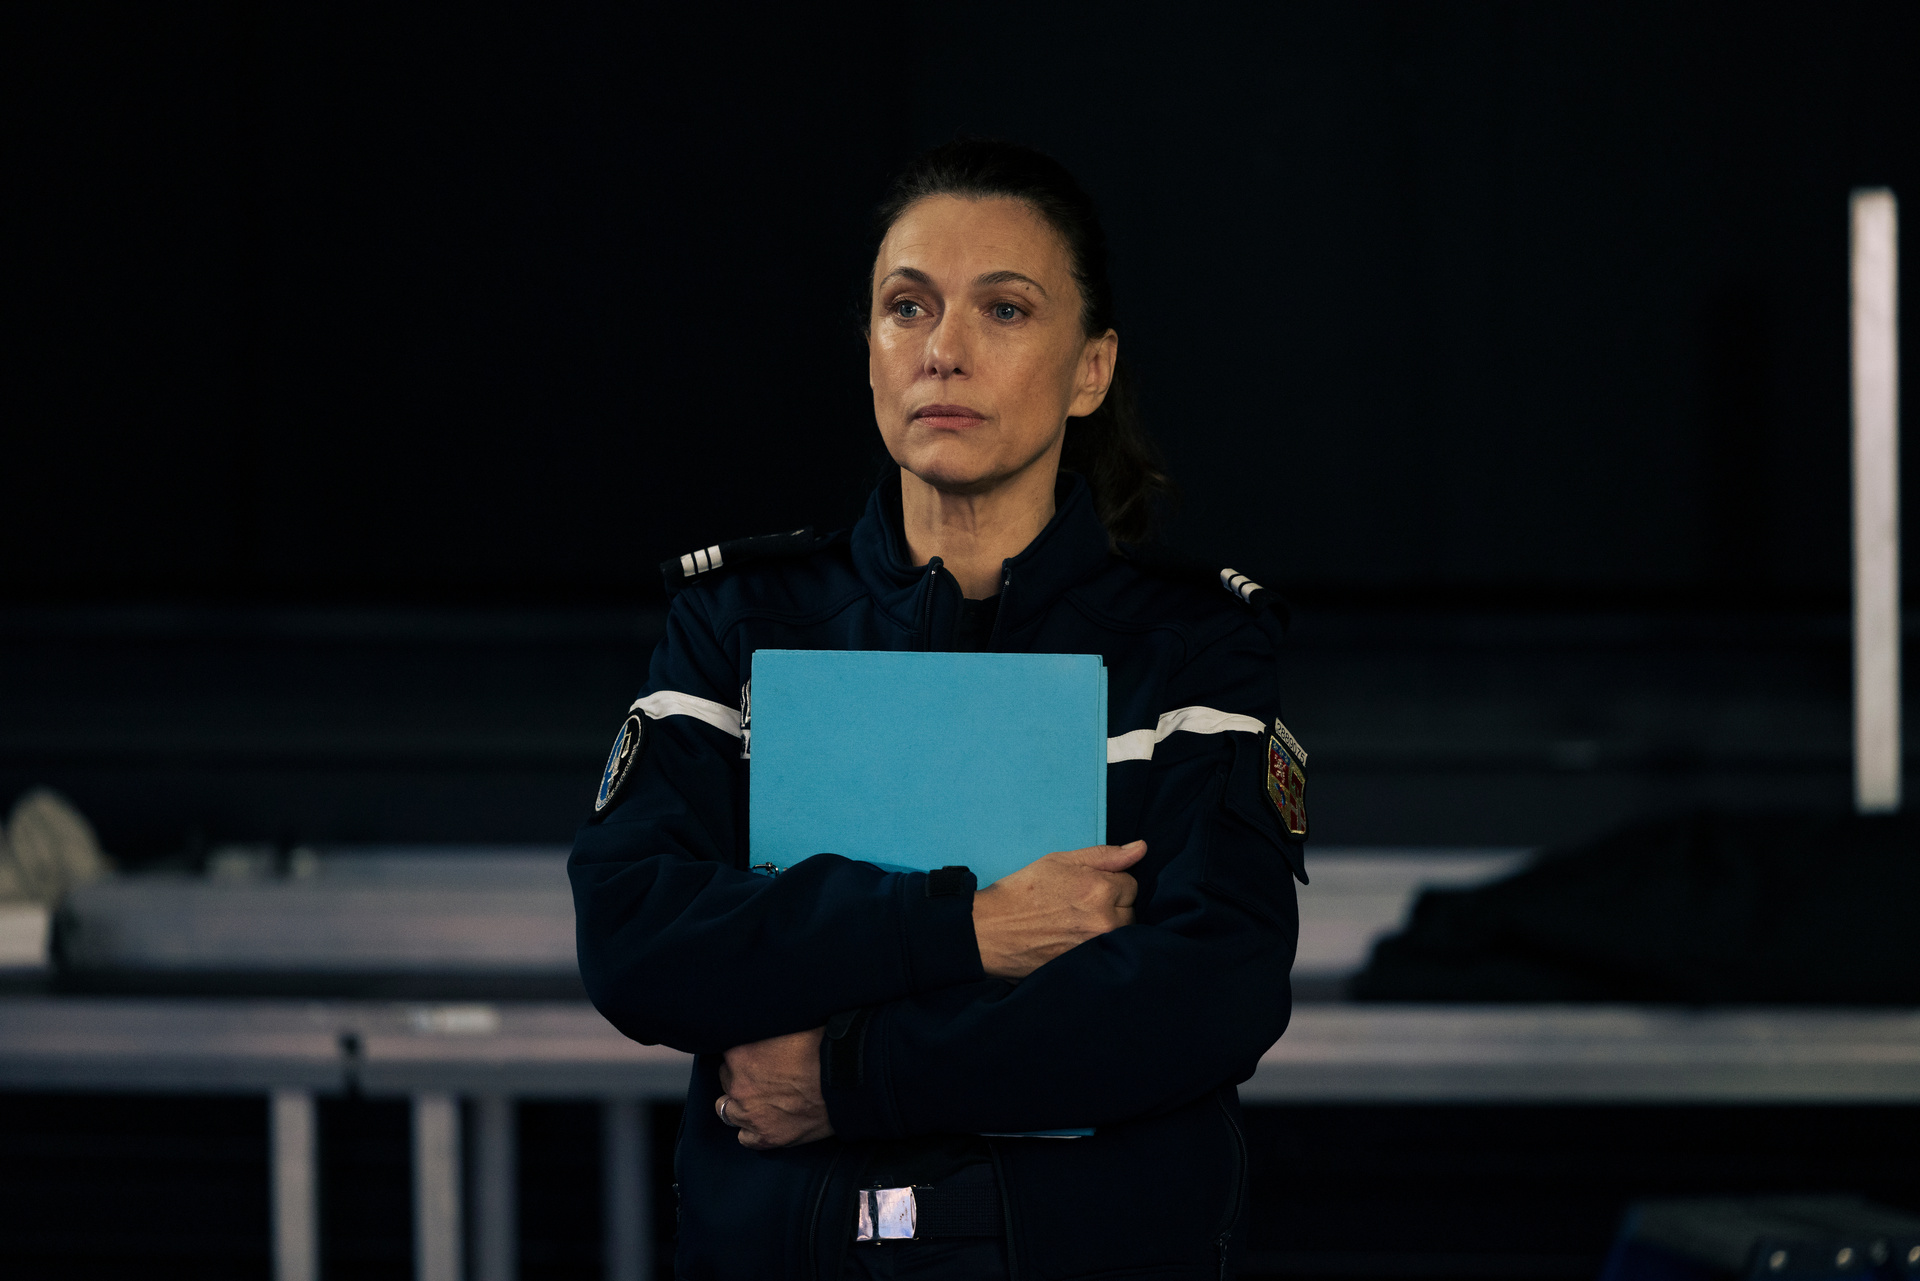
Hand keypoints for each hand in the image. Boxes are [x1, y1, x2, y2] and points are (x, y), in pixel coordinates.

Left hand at [715, 1027, 834, 1149]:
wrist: (848, 1080)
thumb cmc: (824, 1047)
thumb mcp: (788, 1023)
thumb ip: (765, 1026)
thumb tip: (760, 1018)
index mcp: (740, 1052)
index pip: (725, 1049)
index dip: (742, 1050)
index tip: (754, 1051)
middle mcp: (738, 1084)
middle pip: (725, 1078)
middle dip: (740, 1075)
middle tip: (761, 1071)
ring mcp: (751, 1114)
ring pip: (727, 1109)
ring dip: (740, 1102)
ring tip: (759, 1096)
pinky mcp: (767, 1136)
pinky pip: (744, 1137)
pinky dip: (751, 1129)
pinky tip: (763, 1119)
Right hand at [970, 840, 1145, 979]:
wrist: (991, 930)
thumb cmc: (1022, 891)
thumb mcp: (1060, 861)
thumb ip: (1104, 855)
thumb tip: (1141, 848)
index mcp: (1099, 889)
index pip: (1131, 884)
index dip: (1110, 883)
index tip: (1087, 888)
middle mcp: (1104, 920)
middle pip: (1130, 912)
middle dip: (1113, 907)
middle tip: (1081, 907)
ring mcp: (1097, 947)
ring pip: (1123, 934)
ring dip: (1108, 929)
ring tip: (1078, 925)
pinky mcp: (1088, 966)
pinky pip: (1109, 954)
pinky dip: (1099, 947)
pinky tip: (1076, 942)